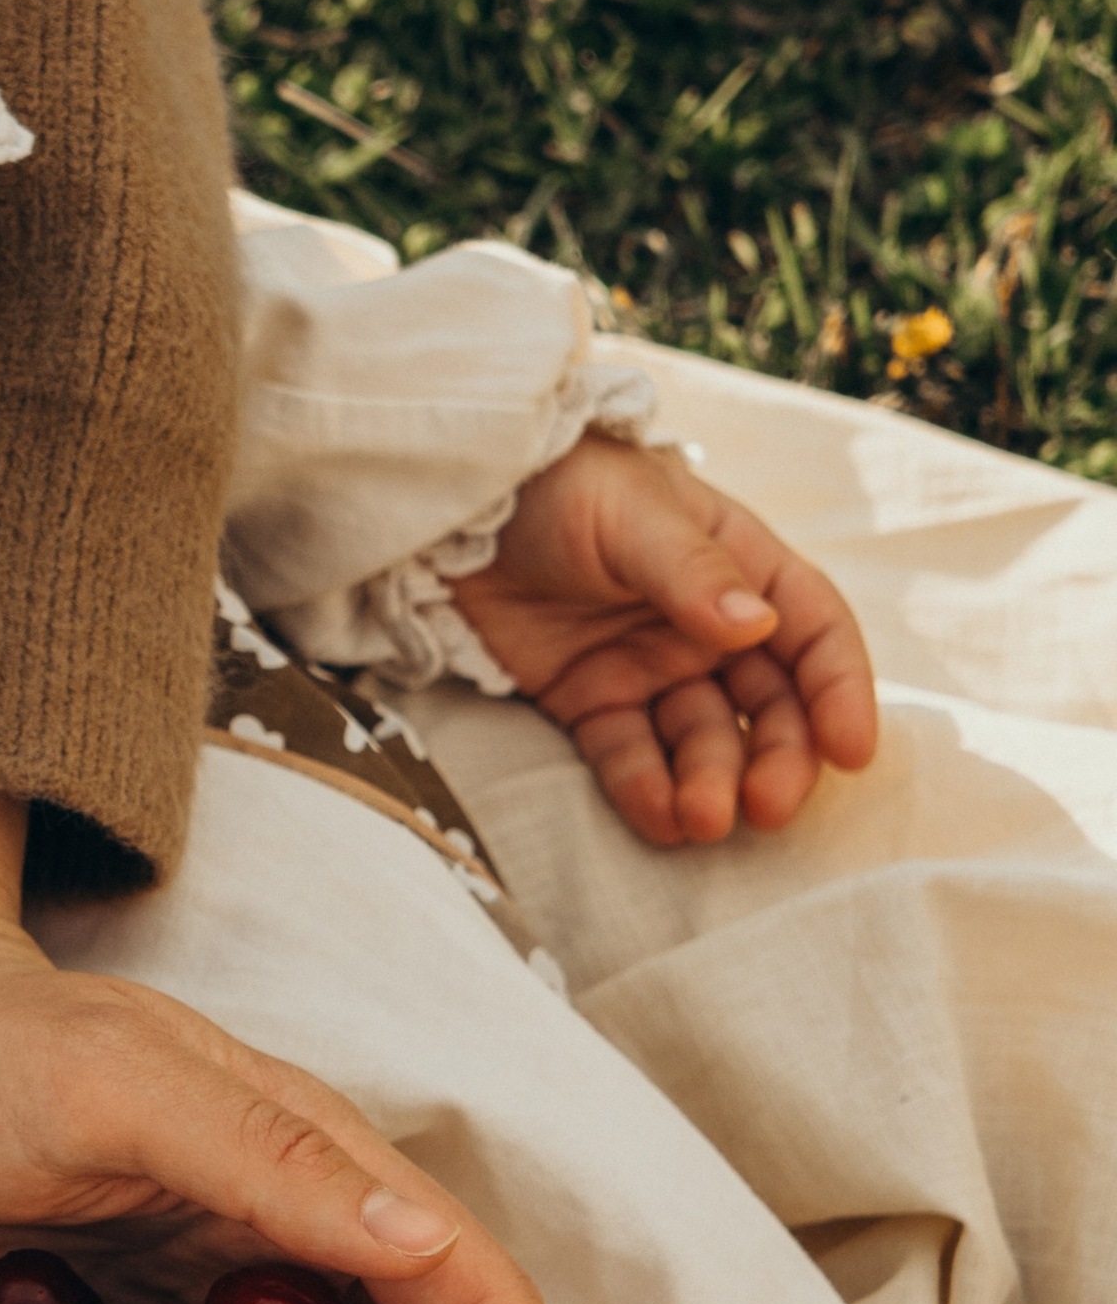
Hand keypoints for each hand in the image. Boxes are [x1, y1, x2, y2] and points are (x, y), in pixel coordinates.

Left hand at [448, 432, 877, 845]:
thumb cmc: (557, 482)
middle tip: (768, 807)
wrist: (452, 501)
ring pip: (701, 741)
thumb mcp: (630, 513)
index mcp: (738, 564)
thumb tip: (758, 624)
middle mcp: (705, 624)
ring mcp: (647, 667)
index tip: (851, 752)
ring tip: (701, 820)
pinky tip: (660, 820)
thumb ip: (691, 572)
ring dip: (710, 785)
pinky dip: (646, 791)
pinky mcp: (587, 702)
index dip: (839, 691)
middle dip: (777, 759)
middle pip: (767, 704)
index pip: (812, 631)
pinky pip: (628, 757)